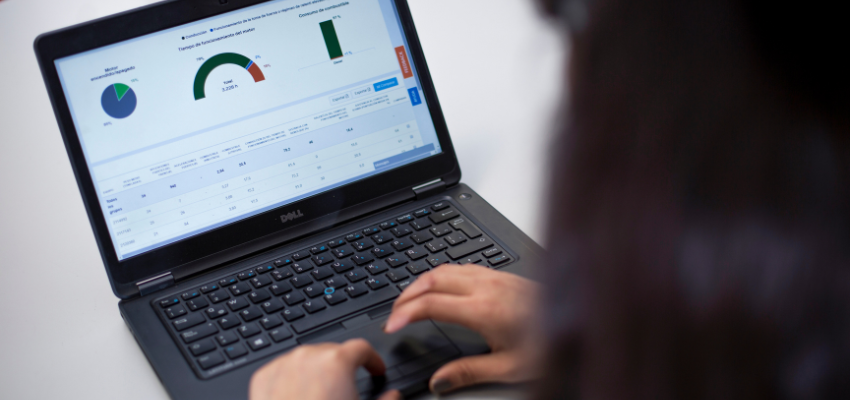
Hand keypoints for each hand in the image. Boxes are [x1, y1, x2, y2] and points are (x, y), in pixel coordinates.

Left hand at [249, 339, 400, 399]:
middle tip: (348, 386)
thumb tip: (394, 395)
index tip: (375, 370)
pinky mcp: (263, 378)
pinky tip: (299, 396)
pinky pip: (283, 370)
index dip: (373, 360)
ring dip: (317, 370)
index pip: (361, 348)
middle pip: (332, 351)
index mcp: (337, 362)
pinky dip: (293, 378)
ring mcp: (283, 365)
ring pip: (306, 358)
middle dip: (343, 366)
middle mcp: (308, 357)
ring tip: (322, 393)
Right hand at [384, 264, 540, 393]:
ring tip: (410, 297)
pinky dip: (442, 274)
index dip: (405, 313)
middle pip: (432, 278)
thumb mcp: (510, 368)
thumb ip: (469, 373)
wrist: (583, 317)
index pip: (431, 304)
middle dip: (407, 293)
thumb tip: (440, 381)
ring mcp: (495, 277)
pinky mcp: (503, 274)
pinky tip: (443, 285)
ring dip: (423, 281)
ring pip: (446, 268)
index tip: (392, 325)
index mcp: (483, 310)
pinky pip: (463, 266)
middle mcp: (487, 287)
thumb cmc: (552, 343)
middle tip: (394, 311)